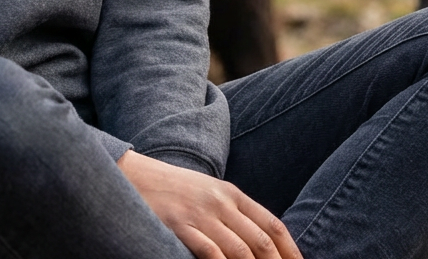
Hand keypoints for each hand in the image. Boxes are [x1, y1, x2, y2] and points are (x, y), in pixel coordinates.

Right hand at [117, 150, 302, 258]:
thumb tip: (262, 244)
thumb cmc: (176, 191)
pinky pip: (211, 252)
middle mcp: (222, 202)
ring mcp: (202, 214)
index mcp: (232, 194)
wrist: (136, 176)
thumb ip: (235, 214)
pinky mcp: (181, 225)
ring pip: (240, 250)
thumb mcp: (210, 195)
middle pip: (261, 241)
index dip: (291, 251)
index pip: (272, 225)